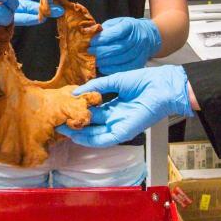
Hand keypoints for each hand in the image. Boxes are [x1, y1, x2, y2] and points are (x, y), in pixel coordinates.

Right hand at [55, 65, 192, 147]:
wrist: (161, 86)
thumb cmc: (143, 81)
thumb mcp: (115, 81)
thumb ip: (96, 86)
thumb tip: (76, 92)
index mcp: (114, 105)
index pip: (93, 111)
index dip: (78, 110)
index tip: (64, 107)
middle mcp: (115, 117)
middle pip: (91, 124)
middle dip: (76, 123)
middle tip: (59, 121)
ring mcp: (119, 125)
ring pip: (95, 134)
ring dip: (80, 134)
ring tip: (64, 129)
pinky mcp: (124, 132)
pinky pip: (105, 139)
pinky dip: (91, 139)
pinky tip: (79, 136)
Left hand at [89, 17, 161, 73]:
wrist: (148, 35)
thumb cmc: (128, 28)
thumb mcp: (118, 22)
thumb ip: (106, 28)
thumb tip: (91, 36)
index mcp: (130, 26)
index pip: (117, 32)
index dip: (103, 38)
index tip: (91, 42)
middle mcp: (137, 38)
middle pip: (119, 47)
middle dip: (102, 51)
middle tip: (90, 52)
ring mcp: (140, 51)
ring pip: (122, 58)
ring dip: (106, 61)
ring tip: (95, 61)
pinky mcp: (140, 61)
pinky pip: (126, 68)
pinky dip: (113, 69)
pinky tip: (103, 68)